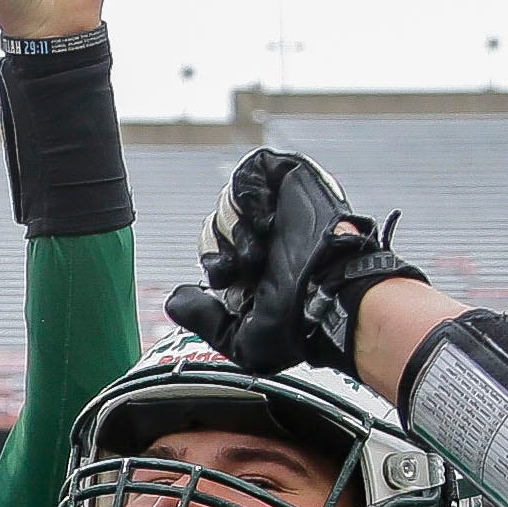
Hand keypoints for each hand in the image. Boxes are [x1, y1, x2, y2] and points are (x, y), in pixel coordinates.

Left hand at [163, 148, 424, 375]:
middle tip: (251, 264)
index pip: (211, 249)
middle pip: (215, 223)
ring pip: (228, 199)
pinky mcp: (292, 180)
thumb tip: (175, 301)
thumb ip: (203, 319)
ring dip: (238, 225)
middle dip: (223, 245)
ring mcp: (278, 205)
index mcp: (254, 266)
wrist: (331, 298)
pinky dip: (248, 192)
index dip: (215, 262)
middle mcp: (265, 235)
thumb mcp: (239, 336)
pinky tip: (262, 218)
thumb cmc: (300, 323)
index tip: (232, 279)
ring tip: (263, 244)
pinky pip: (252, 170)